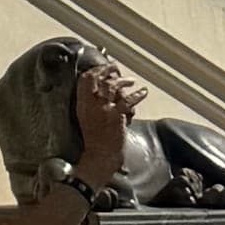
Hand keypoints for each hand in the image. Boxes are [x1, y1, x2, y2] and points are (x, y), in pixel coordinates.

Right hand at [71, 59, 145, 187]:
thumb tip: (105, 92)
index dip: (94, 70)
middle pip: (98, 79)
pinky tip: (143, 92)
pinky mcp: (116, 116)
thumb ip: (92, 105)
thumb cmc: (94, 141)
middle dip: (108, 70)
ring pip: (112, 86)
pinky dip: (137, 95)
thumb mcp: (87, 119)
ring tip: (131, 80)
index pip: (85, 80)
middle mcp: (91, 104)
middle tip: (116, 67)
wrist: (99, 157)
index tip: (102, 67)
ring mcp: (103, 109)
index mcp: (82, 104)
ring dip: (123, 81)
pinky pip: (127, 101)